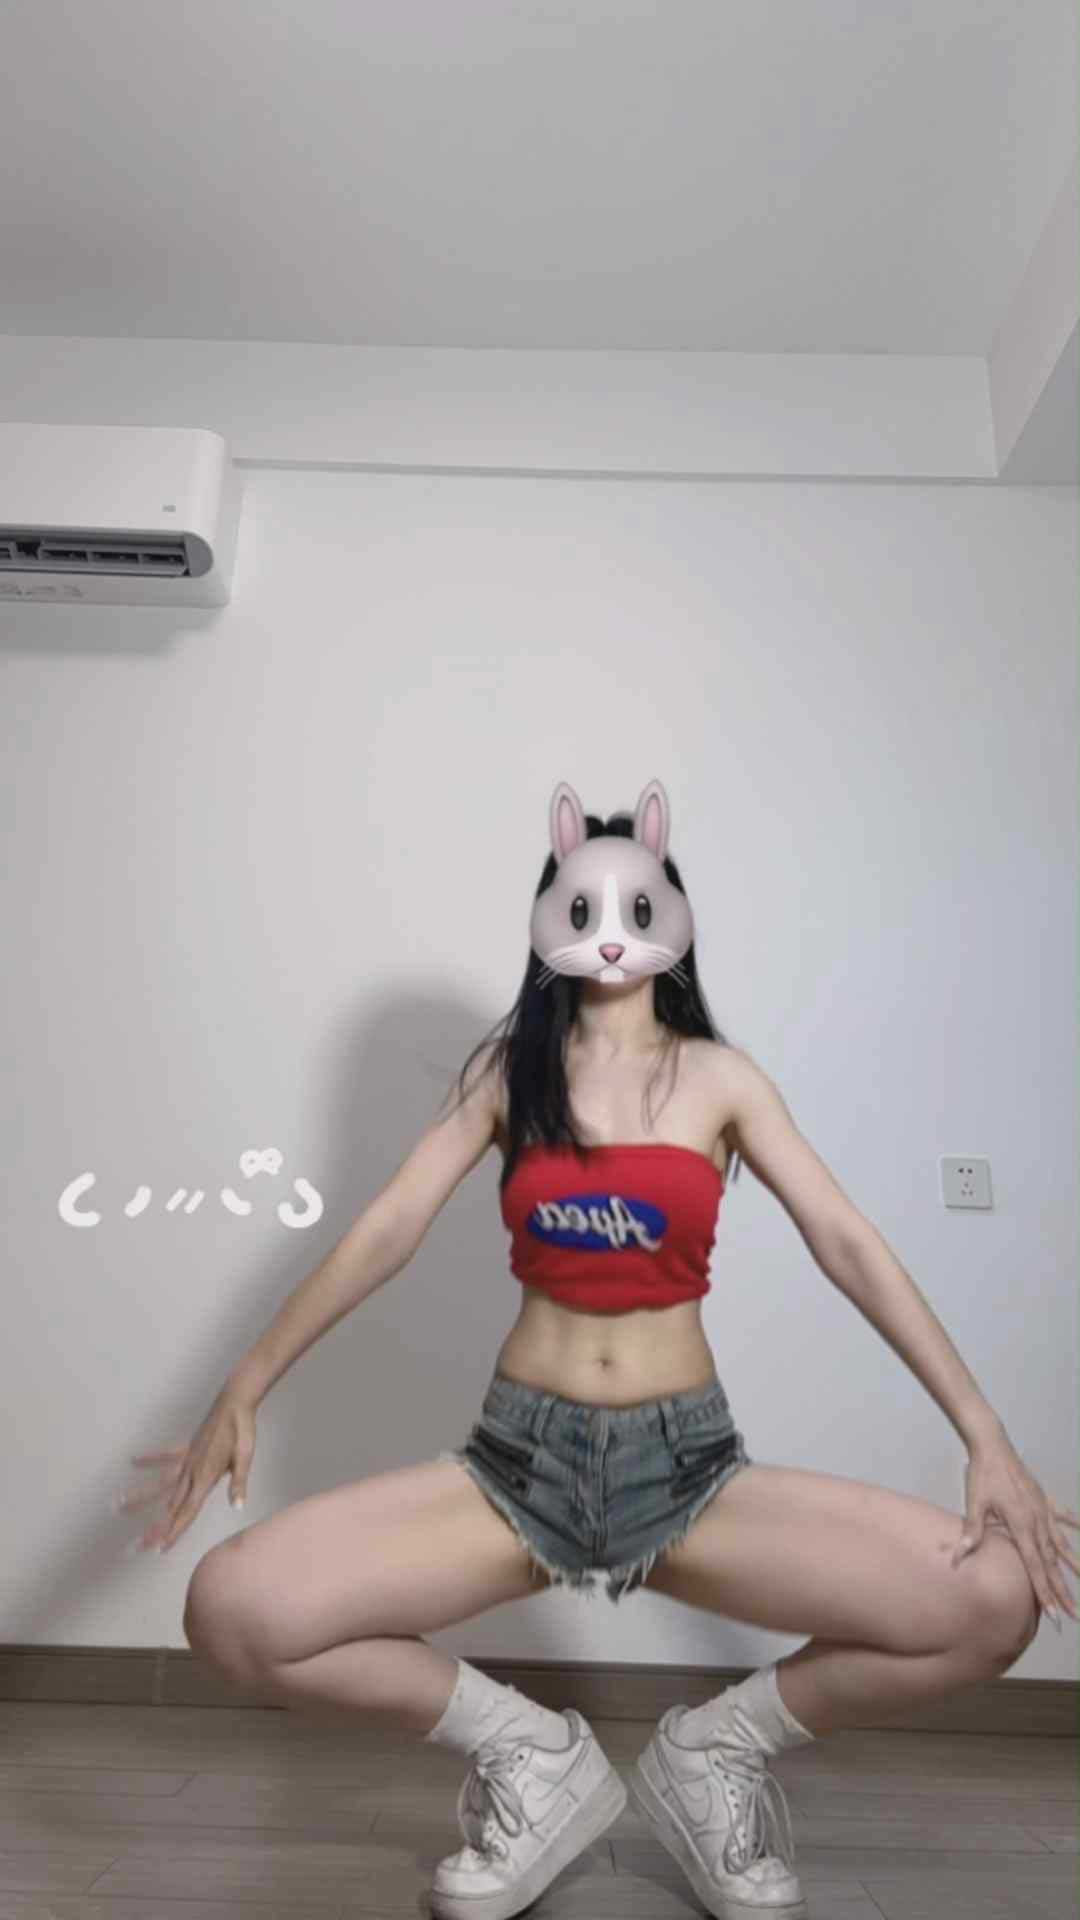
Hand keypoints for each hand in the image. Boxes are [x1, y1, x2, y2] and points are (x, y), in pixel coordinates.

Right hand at [117, 1388, 256, 1552]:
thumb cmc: (242, 1430)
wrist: (235, 1402)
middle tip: (137, 1547)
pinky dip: (150, 1459)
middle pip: (171, 1507)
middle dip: (156, 1528)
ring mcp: (187, 1459)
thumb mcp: (245, 1457)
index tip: (160, 1548)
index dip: (174, 1531)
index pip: (187, 1512)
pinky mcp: (187, 1447)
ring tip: (117, 1505)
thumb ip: (238, 1484)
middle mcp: (191, 1471)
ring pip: (160, 1484)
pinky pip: (166, 1455)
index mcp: (205, 1477)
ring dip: (140, 1497)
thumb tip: (238, 1507)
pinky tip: (134, 1461)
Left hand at [953, 1432, 1079, 1626]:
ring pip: (1060, 1544)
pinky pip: (1061, 1516)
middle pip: (1051, 1562)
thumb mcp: (974, 1502)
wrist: (992, 1445)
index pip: (1034, 1566)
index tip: (1054, 1614)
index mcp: (1021, 1525)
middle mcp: (1037, 1521)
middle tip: (1073, 1614)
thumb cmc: (982, 1474)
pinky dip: (1072, 1525)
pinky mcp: (1043, 1499)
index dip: (1044, 1591)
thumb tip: (960, 1556)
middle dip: (1061, 1589)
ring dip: (1071, 1565)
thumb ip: (972, 1530)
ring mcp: (1043, 1510)